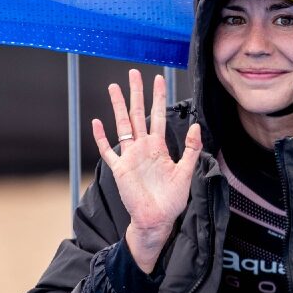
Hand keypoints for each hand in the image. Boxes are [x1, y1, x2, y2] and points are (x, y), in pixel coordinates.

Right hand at [91, 69, 201, 272]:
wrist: (157, 219)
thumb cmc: (172, 200)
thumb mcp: (186, 172)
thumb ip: (191, 149)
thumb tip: (196, 126)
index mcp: (159, 147)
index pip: (158, 116)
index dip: (158, 98)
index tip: (158, 79)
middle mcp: (143, 148)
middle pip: (138, 114)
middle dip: (136, 93)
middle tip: (134, 73)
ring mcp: (130, 157)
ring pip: (122, 125)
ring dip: (118, 106)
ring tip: (113, 87)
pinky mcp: (120, 169)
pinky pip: (108, 150)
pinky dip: (101, 138)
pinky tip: (96, 123)